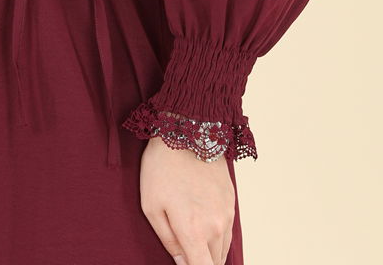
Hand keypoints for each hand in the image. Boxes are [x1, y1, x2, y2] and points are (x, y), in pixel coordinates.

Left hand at [139, 131, 235, 264]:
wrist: (187, 132)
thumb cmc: (161, 168)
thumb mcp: (151, 205)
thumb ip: (168, 240)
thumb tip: (181, 263)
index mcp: (194, 231)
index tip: (185, 264)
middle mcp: (216, 227)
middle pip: (214, 263)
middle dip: (200, 261)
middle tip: (184, 248)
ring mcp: (227, 214)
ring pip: (223, 249)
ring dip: (210, 251)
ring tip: (192, 235)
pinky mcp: (231, 201)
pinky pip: (228, 231)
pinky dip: (217, 236)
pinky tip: (203, 223)